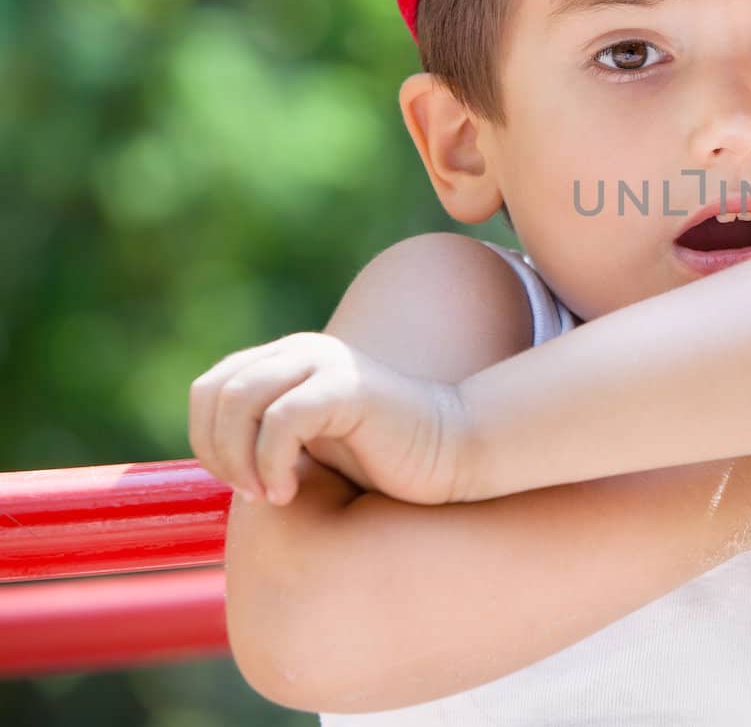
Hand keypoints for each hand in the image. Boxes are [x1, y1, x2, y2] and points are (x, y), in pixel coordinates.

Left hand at [188, 331, 471, 506]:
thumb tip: (209, 457)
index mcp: (287, 358)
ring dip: (239, 460)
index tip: (235, 483)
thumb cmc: (382, 457)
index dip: (204, 439)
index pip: (209, 388)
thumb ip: (264, 434)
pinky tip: (289, 492)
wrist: (450, 453)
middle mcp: (302, 351)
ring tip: (267, 494)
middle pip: (217, 392)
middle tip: (249, 493)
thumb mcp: (309, 443)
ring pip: (240, 401)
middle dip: (218, 452)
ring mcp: (325, 363)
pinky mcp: (347, 386)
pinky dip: (270, 464)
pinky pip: (281, 420)